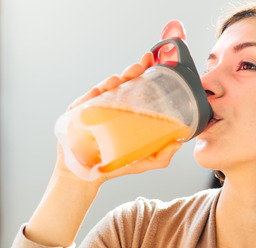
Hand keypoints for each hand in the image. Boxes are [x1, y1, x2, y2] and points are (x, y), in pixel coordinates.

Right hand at [55, 19, 187, 183]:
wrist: (85, 177)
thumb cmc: (112, 165)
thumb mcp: (141, 161)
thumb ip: (160, 156)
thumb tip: (178, 144)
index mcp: (124, 112)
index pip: (135, 88)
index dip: (145, 73)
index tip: (154, 61)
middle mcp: (109, 106)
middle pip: (122, 84)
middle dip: (133, 71)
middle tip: (143, 64)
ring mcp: (93, 109)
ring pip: (104, 89)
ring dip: (114, 80)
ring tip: (124, 76)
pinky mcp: (77, 116)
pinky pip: (86, 101)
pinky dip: (94, 93)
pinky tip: (104, 88)